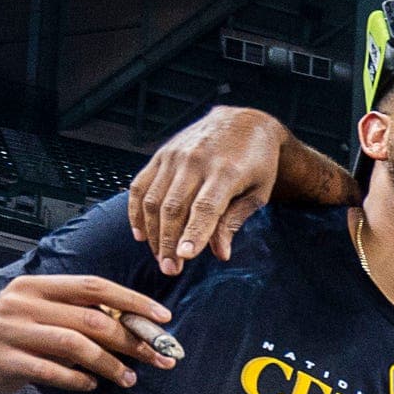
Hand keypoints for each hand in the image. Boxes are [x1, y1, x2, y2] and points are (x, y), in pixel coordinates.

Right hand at [0, 274, 176, 393]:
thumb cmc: (18, 334)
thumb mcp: (44, 313)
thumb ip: (80, 315)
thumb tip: (139, 328)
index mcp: (37, 285)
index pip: (93, 286)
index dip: (132, 300)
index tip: (163, 318)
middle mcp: (21, 302)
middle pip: (91, 318)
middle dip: (131, 340)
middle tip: (158, 357)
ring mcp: (9, 330)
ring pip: (75, 345)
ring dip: (110, 364)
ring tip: (129, 377)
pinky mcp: (3, 360)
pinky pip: (52, 371)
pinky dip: (79, 379)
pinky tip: (93, 384)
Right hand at [128, 106, 281, 273]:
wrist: (244, 122)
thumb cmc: (257, 163)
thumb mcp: (257, 193)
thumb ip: (235, 221)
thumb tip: (220, 254)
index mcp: (226, 171)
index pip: (205, 207)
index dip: (193, 234)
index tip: (184, 258)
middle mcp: (196, 161)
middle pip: (174, 207)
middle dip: (169, 242)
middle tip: (170, 270)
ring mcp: (174, 156)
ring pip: (153, 199)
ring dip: (153, 233)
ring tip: (160, 258)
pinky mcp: (161, 155)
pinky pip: (140, 185)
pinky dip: (136, 211)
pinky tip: (141, 235)